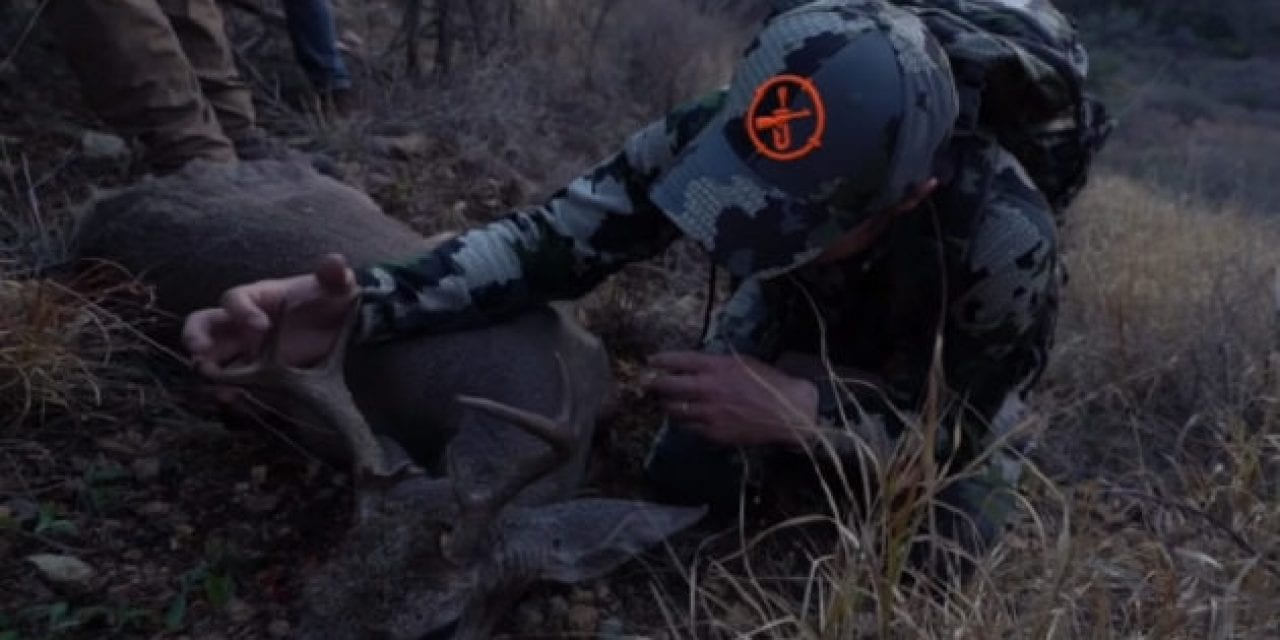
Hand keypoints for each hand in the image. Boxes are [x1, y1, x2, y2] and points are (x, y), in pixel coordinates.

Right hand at [182, 253, 358, 376]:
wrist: (338, 327)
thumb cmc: (330, 300)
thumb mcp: (336, 285)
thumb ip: (334, 274)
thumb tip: (335, 262)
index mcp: (257, 297)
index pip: (235, 299)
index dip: (242, 311)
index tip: (261, 327)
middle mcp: (241, 320)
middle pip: (203, 323)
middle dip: (196, 336)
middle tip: (201, 353)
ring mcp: (243, 346)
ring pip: (210, 354)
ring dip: (205, 367)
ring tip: (211, 381)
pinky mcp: (253, 370)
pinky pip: (230, 379)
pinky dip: (226, 388)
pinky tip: (230, 398)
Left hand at [644, 351, 818, 446]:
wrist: (788, 412)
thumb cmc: (767, 384)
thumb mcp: (740, 362)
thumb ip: (713, 364)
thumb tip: (690, 365)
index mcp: (715, 368)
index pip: (676, 361)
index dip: (659, 361)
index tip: (651, 361)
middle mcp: (708, 389)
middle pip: (666, 386)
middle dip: (654, 384)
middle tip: (650, 384)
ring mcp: (709, 414)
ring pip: (673, 410)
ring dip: (667, 405)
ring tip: (668, 402)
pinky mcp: (713, 433)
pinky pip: (688, 427)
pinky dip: (685, 421)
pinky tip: (689, 418)